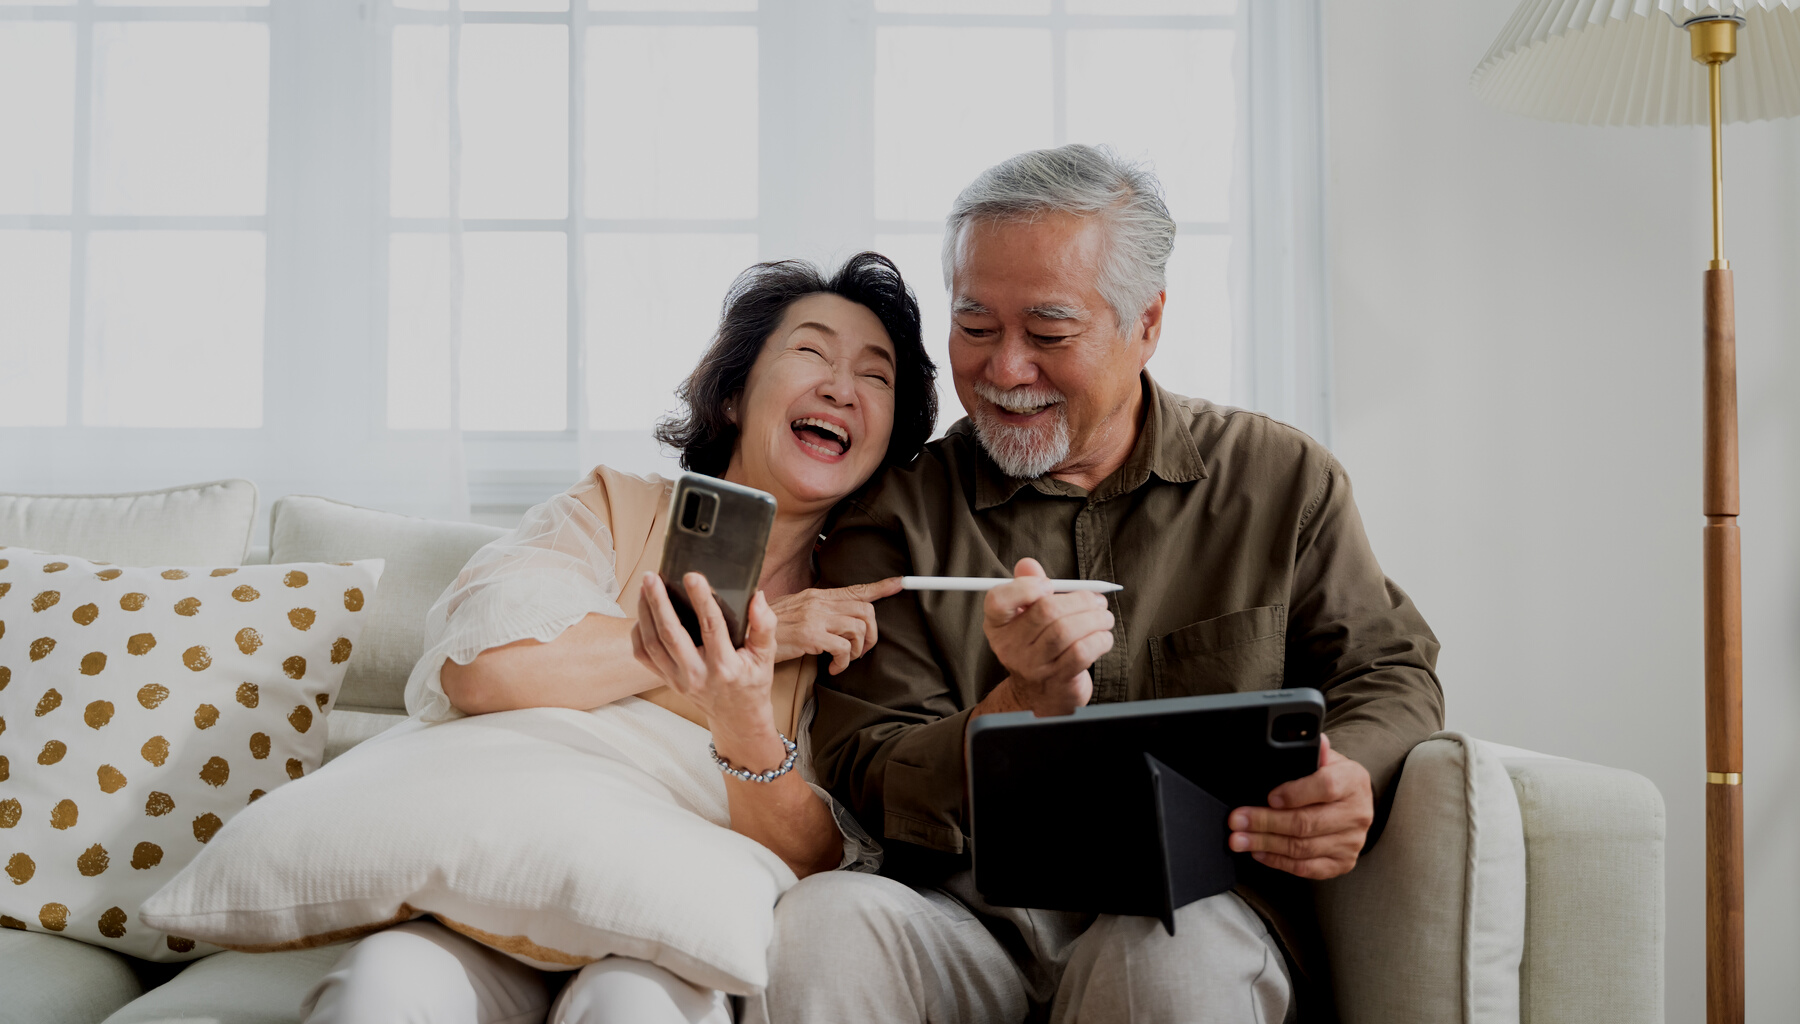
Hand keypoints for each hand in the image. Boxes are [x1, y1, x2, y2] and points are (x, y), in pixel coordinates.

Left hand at [631, 572, 779, 744]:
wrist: (737, 717)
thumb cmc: (752, 681)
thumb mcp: (766, 656)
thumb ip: (764, 626)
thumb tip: (757, 596)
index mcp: (725, 666)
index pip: (711, 627)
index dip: (701, 599)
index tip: (692, 576)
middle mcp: (697, 675)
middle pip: (671, 634)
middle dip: (658, 602)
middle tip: (652, 576)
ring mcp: (678, 680)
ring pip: (652, 643)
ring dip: (645, 612)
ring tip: (645, 586)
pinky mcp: (666, 680)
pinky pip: (644, 656)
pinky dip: (638, 632)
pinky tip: (643, 612)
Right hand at [767, 577, 903, 674]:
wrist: (746, 635)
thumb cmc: (772, 629)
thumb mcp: (798, 613)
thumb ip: (821, 611)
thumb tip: (843, 618)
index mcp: (818, 596)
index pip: (856, 589)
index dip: (881, 587)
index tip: (900, 583)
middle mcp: (819, 603)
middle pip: (865, 611)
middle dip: (872, 634)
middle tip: (861, 650)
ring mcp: (815, 618)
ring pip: (858, 629)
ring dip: (858, 650)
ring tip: (844, 659)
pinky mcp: (810, 635)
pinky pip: (843, 648)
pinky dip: (843, 662)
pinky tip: (832, 668)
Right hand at [982, 558, 1109, 716]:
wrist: (1038, 694)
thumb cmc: (1036, 644)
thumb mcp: (1026, 615)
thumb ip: (1027, 586)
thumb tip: (1028, 564)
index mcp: (998, 625)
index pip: (998, 601)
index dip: (1025, 587)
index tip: (1049, 585)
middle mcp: (1010, 646)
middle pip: (1045, 611)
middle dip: (1080, 600)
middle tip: (1097, 600)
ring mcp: (1033, 666)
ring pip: (1066, 631)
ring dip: (1095, 618)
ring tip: (1104, 617)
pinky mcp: (1057, 680)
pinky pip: (1082, 652)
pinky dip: (1100, 639)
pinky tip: (1103, 636)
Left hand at [1227, 734, 1372, 879]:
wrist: (1356, 804)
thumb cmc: (1335, 779)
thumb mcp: (1327, 760)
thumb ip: (1314, 752)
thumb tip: (1308, 737)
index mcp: (1352, 781)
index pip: (1325, 787)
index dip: (1294, 793)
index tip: (1268, 797)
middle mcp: (1356, 814)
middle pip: (1306, 822)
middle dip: (1265, 822)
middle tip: (1237, 820)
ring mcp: (1351, 842)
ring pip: (1302, 847)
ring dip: (1265, 843)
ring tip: (1240, 839)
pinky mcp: (1343, 863)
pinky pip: (1307, 868)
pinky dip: (1279, 861)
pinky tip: (1260, 852)